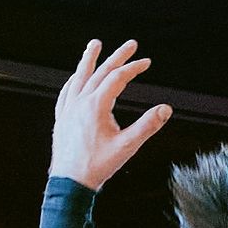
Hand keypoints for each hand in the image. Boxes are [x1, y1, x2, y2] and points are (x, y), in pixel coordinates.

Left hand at [49, 39, 174, 191]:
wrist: (69, 183)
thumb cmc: (97, 166)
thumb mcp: (127, 146)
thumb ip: (147, 125)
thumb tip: (165, 109)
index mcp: (95, 106)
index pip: (117, 78)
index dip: (134, 68)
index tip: (146, 62)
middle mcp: (79, 102)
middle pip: (100, 72)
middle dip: (117, 57)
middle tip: (130, 44)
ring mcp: (68, 109)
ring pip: (79, 77)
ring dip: (89, 59)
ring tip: (95, 45)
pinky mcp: (62, 117)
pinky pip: (67, 91)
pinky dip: (75, 80)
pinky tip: (76, 77)